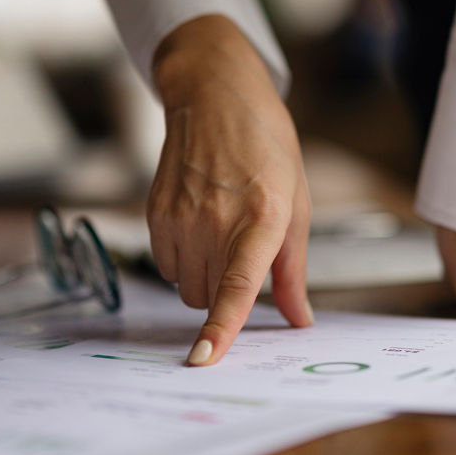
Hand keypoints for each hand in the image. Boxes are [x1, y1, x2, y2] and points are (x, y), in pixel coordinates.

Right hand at [149, 15, 312, 365]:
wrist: (217, 97)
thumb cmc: (267, 150)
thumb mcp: (297, 206)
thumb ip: (294, 270)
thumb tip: (300, 320)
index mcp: (261, 218)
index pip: (238, 285)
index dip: (222, 326)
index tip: (205, 358)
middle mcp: (216, 219)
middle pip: (209, 296)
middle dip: (225, 292)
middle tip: (242, 252)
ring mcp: (180, 215)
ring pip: (186, 286)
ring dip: (203, 277)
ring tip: (221, 231)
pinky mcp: (154, 212)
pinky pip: (165, 265)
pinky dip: (183, 260)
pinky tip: (198, 224)